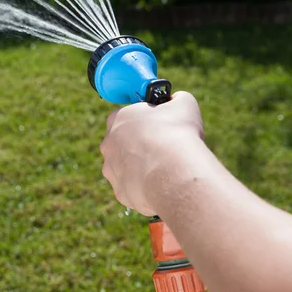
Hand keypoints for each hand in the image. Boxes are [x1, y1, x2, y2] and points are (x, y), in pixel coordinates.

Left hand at [100, 92, 204, 215]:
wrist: (174, 173)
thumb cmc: (177, 134)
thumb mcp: (183, 104)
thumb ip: (175, 99)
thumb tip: (176, 100)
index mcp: (117, 119)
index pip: (126, 117)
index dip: (144, 121)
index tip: (159, 126)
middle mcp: (108, 144)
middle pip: (123, 144)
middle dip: (140, 146)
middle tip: (163, 149)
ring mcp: (111, 170)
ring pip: (125, 168)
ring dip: (141, 168)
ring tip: (164, 170)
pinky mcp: (119, 192)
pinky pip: (132, 189)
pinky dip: (145, 189)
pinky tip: (161, 186)